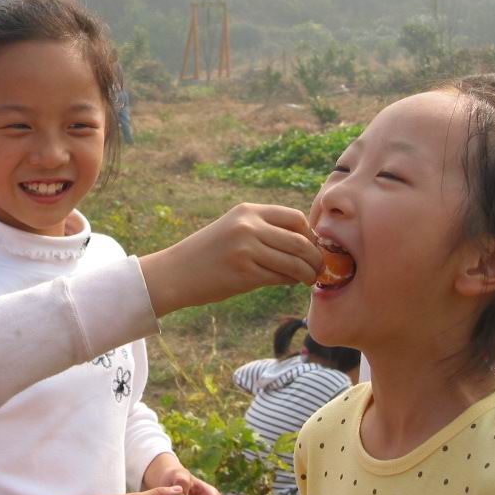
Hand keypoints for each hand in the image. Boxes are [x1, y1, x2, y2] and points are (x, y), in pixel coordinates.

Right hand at [139, 204, 321, 317]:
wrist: (175, 273)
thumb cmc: (206, 254)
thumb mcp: (232, 228)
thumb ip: (263, 229)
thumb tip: (304, 242)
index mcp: (247, 211)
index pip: (294, 218)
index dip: (310, 234)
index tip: (313, 247)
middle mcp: (248, 226)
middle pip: (299, 240)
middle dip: (315, 256)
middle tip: (319, 267)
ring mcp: (246, 250)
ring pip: (294, 261)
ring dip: (307, 272)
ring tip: (309, 278)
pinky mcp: (245, 273)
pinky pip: (280, 277)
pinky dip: (291, 281)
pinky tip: (291, 283)